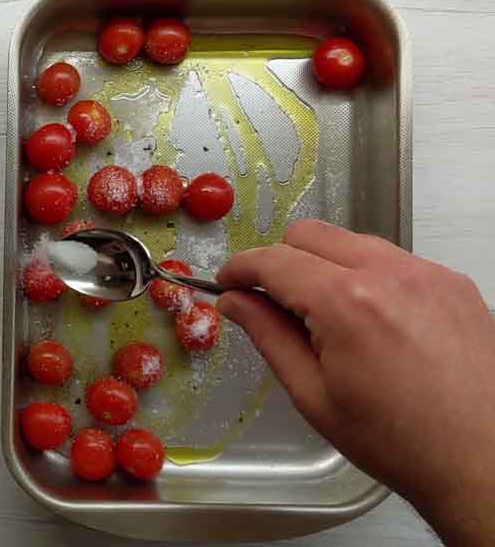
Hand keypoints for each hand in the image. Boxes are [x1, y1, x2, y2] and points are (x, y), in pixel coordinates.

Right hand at [216, 219, 494, 545]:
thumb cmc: (397, 442)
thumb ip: (268, 336)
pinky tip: (370, 322)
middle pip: (311, 234)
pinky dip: (368, 277)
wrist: (482, 461)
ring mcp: (428, 273)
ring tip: (325, 317)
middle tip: (271, 301)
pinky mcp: (453, 283)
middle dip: (281, 260)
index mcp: (347, 303)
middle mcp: (390, 273)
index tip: (227, 282)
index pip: (275, 260)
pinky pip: (394, 260)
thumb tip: (235, 302)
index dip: (241, 268)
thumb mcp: (313, 394)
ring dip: (325, 266)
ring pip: (353, 242)